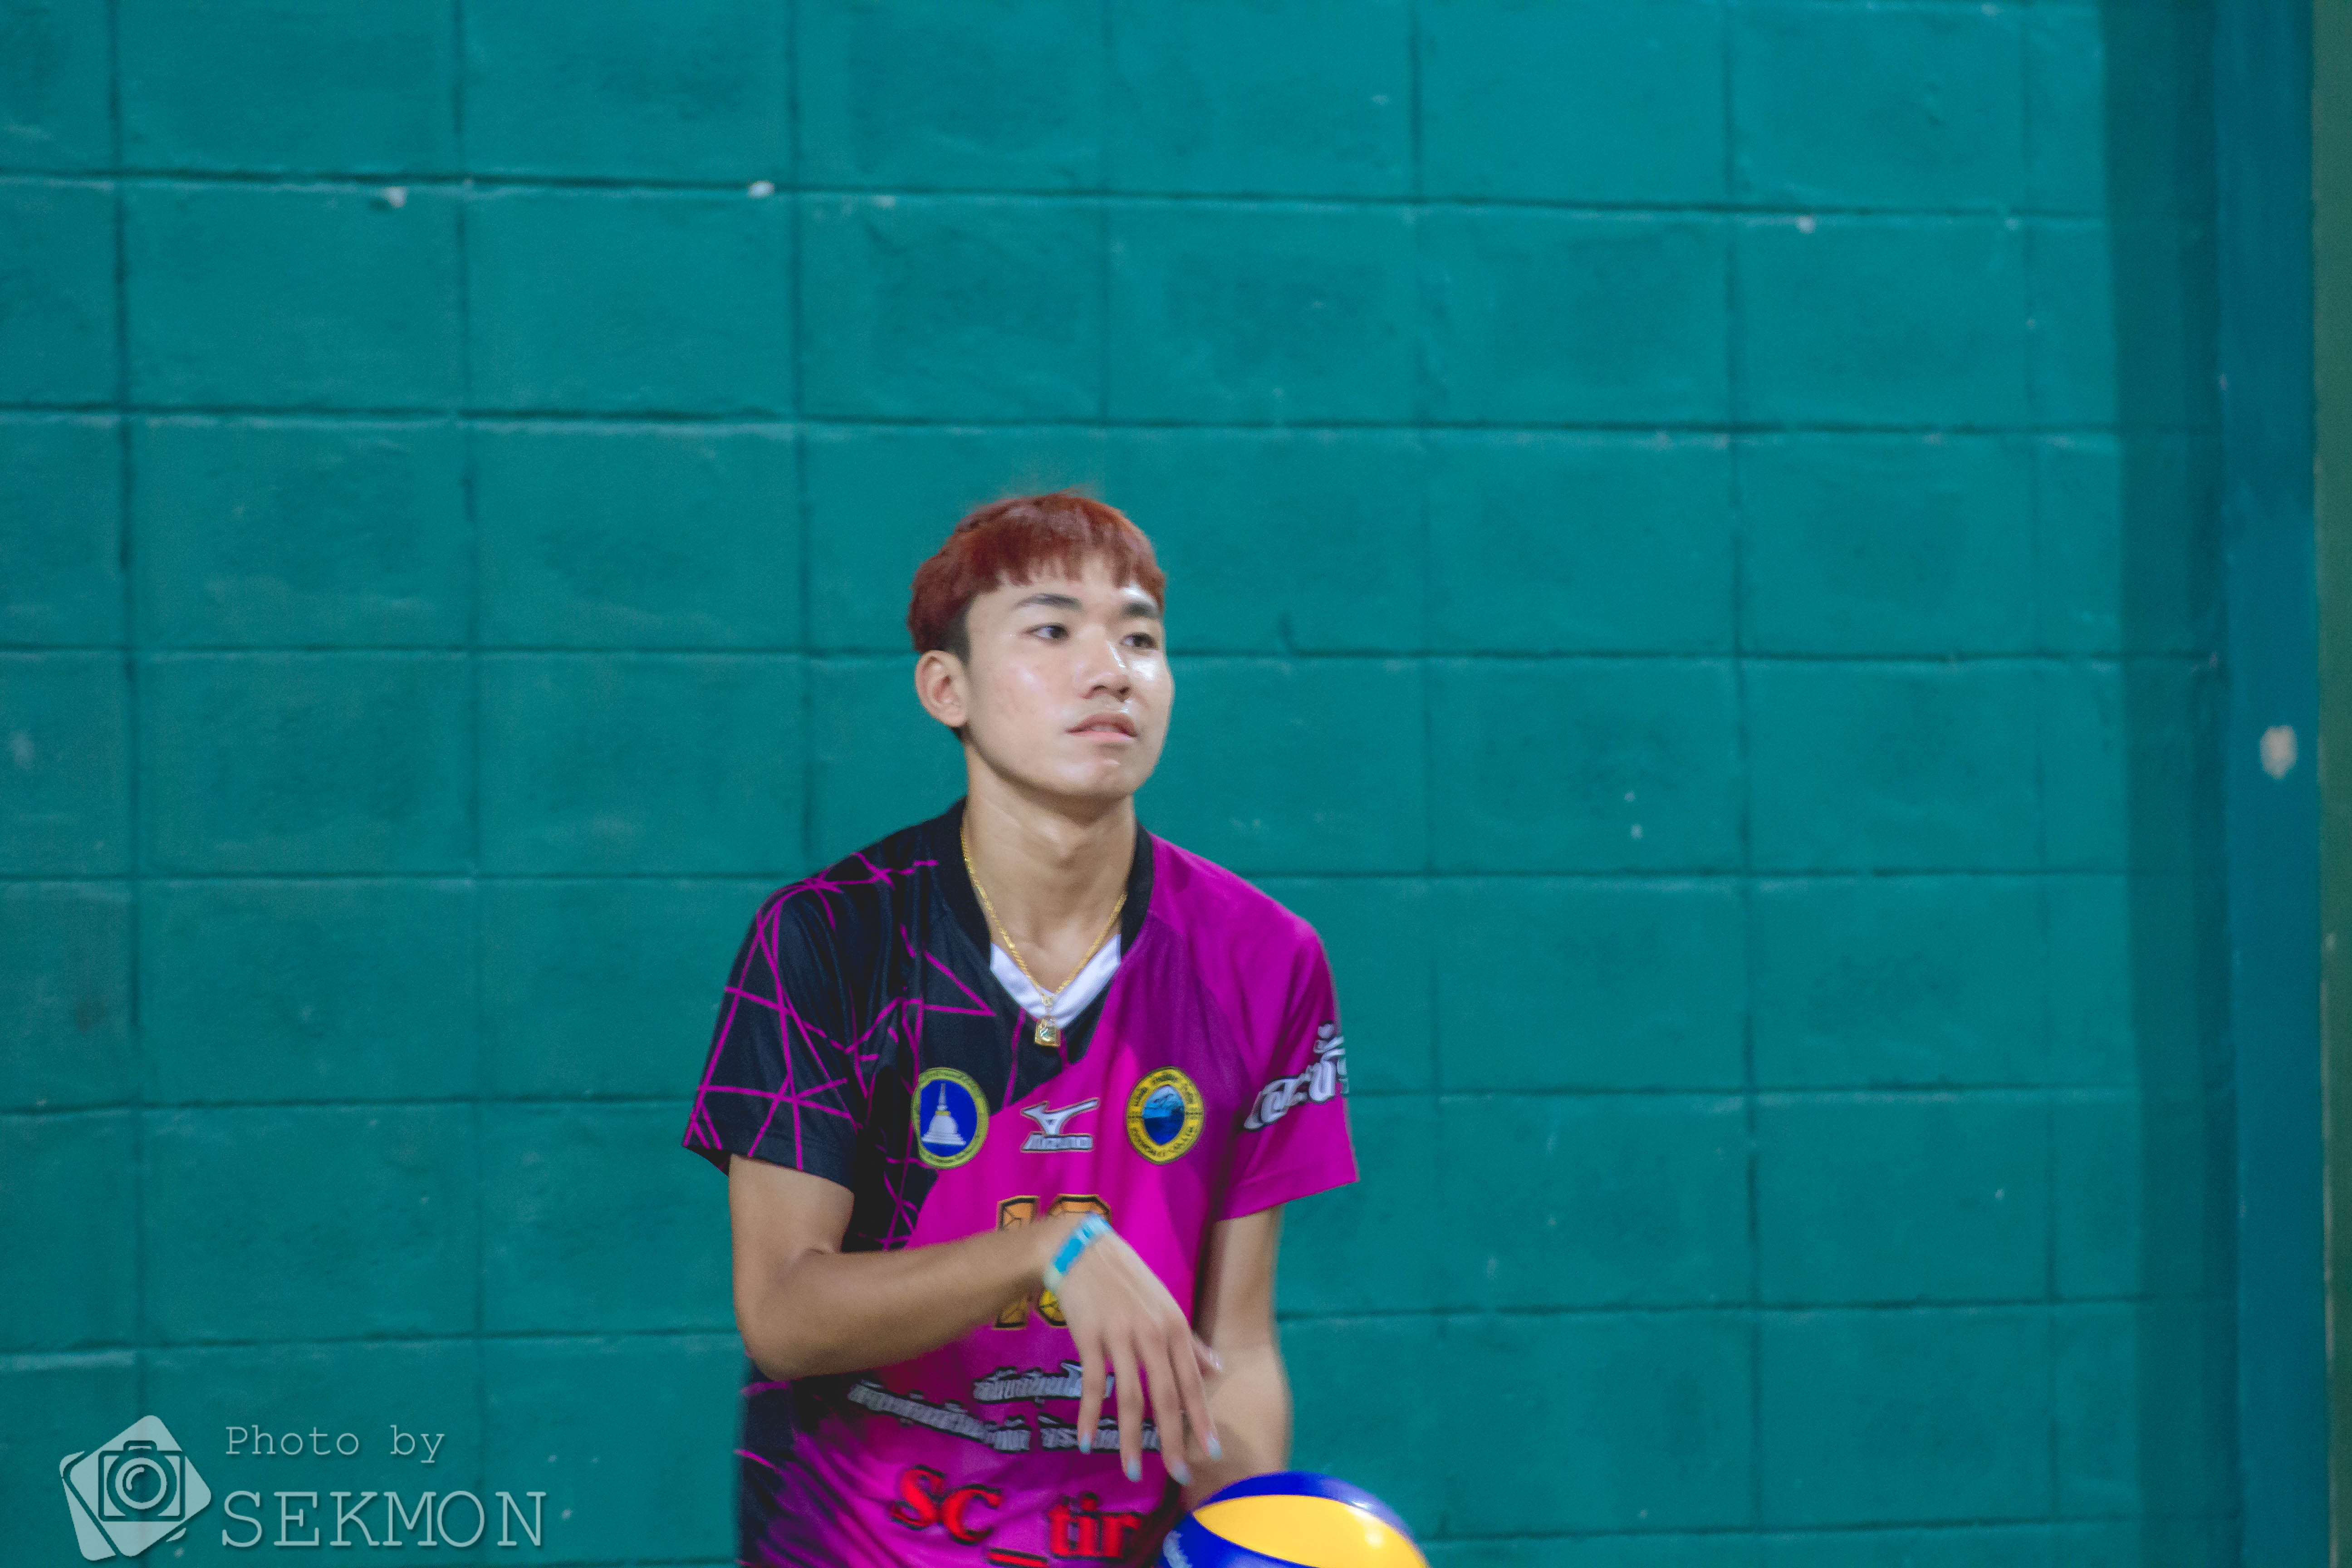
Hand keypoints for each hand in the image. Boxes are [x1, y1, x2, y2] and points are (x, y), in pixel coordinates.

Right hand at [1044, 1220, 1222, 1485]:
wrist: (1085, 1250)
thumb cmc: (1130, 1281)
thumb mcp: (1167, 1307)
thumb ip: (1191, 1342)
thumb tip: (1217, 1369)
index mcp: (1176, 1328)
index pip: (1193, 1383)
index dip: (1201, 1419)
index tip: (1211, 1452)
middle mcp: (1153, 1334)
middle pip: (1165, 1397)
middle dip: (1173, 1440)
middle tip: (1180, 1475)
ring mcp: (1121, 1336)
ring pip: (1130, 1398)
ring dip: (1131, 1439)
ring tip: (1134, 1472)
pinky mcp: (1090, 1337)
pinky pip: (1093, 1384)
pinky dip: (1090, 1415)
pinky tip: (1087, 1442)